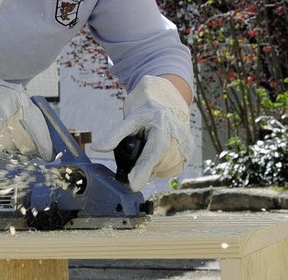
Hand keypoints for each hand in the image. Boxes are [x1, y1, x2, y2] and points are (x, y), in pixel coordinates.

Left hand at [93, 76, 192, 190]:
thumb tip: (97, 149)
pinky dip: (163, 166)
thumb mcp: (129, 119)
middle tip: (139, 150)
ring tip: (149, 149)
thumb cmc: (146, 111)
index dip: (143, 170)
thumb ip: (114, 135)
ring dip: (154, 166)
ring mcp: (186, 143)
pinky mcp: (190, 150)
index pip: (153, 151)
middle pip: (158, 163)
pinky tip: (159, 154)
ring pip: (165, 169)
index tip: (133, 185)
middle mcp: (177, 134)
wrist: (167, 102)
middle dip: (145, 165)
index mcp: (161, 124)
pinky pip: (173, 168)